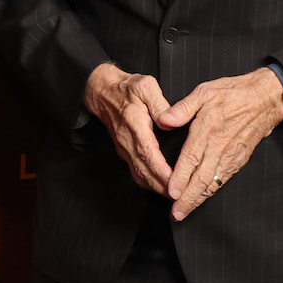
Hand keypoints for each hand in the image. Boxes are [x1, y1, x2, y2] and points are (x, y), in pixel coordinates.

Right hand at [83, 63, 174, 193]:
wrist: (102, 92)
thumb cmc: (126, 88)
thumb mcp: (145, 86)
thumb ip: (160, 103)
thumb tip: (170, 122)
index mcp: (134, 123)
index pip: (147, 152)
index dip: (160, 169)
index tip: (174, 180)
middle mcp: (126, 139)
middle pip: (143, 170)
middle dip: (161, 186)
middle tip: (181, 196)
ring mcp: (123, 147)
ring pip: (138, 175)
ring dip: (155, 187)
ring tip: (174, 195)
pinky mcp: (123, 151)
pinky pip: (135, 171)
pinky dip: (148, 182)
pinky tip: (161, 186)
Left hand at [158, 68, 282, 220]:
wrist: (266, 98)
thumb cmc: (233, 93)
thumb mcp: (204, 91)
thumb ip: (183, 107)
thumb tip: (164, 120)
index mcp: (208, 129)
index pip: (192, 159)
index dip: (181, 178)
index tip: (171, 192)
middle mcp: (220, 146)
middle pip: (202, 178)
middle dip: (188, 198)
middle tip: (176, 213)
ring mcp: (231, 155)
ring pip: (214, 182)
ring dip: (199, 199)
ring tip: (185, 211)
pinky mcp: (240, 159)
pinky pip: (224, 179)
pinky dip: (213, 191)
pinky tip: (203, 198)